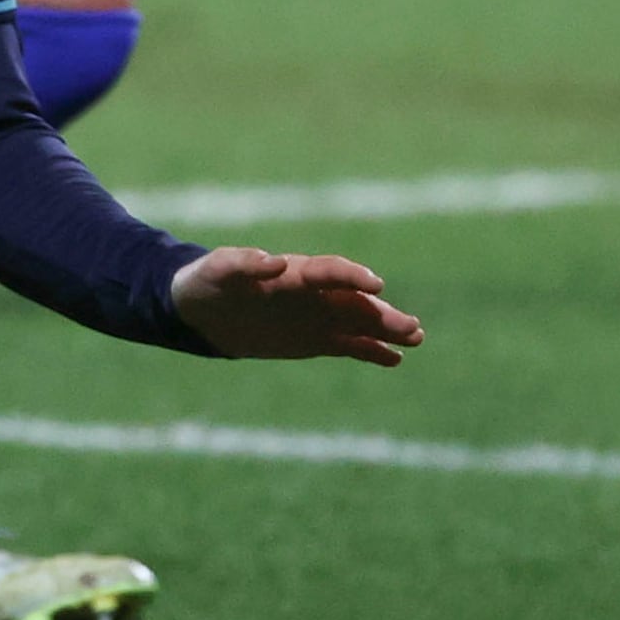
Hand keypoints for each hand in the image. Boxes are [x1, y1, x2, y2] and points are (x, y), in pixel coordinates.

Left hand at [171, 247, 421, 364]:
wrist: (203, 311)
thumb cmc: (209, 281)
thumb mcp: (218, 269)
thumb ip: (243, 263)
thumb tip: (274, 261)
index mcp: (295, 272)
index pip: (331, 271)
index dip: (353, 276)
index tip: (375, 284)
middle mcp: (314, 293)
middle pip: (355, 301)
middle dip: (382, 312)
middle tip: (411, 327)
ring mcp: (318, 317)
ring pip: (360, 322)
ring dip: (387, 329)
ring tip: (416, 338)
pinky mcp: (316, 340)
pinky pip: (350, 345)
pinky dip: (372, 351)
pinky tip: (395, 358)